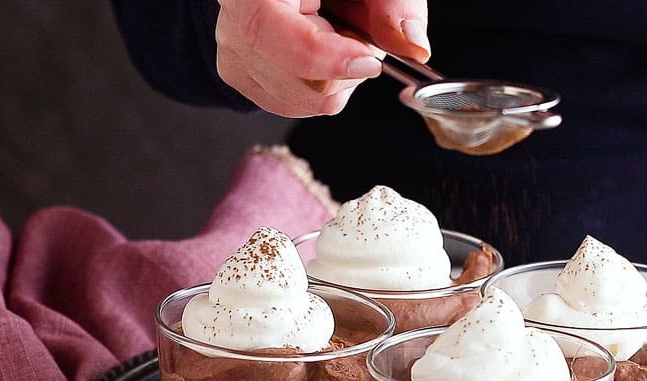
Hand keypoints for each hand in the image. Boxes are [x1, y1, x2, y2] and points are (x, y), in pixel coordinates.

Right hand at [216, 0, 429, 117]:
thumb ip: (395, 4)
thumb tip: (414, 46)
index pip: (267, 30)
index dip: (324, 56)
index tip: (369, 60)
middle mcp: (233, 17)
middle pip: (294, 76)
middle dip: (345, 65)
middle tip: (354, 30)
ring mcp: (233, 50)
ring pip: (300, 98)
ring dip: (338, 77)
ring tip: (337, 35)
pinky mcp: (241, 76)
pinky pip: (294, 105)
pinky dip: (324, 86)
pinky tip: (325, 52)